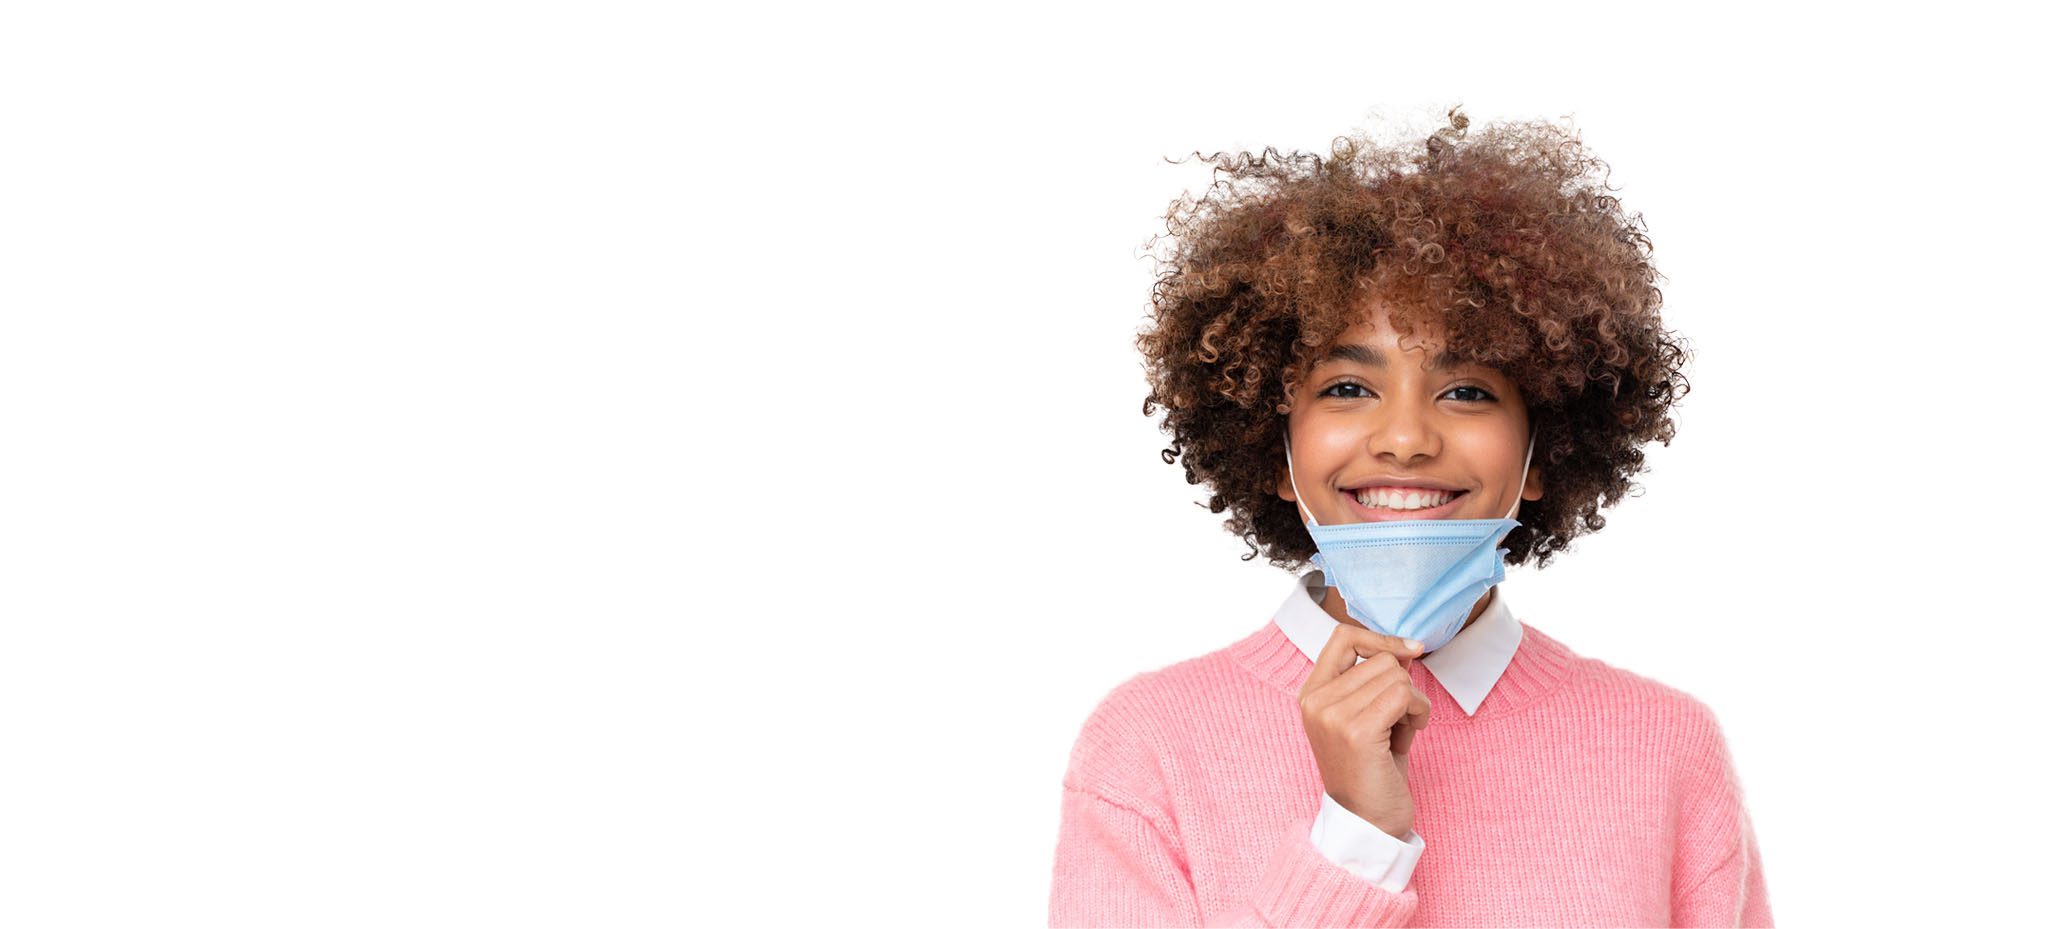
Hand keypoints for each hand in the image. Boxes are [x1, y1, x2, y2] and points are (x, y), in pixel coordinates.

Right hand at [1297, 625, 1432, 837]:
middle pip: (1381, 658)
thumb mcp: (1369, 716)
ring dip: (1414, 702)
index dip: (1380, 637)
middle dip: (1404, 685)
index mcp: (1312, 694)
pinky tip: (1411, 735)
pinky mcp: (1357, 731)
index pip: (1343, 636)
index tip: (1410, 651)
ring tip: (1402, 731)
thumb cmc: (1372, 770)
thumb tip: (1404, 649)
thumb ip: (1379, 681)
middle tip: (1400, 720)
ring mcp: (1332, 715)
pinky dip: (1419, 712)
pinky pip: (1404, 696)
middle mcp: (1316, 701)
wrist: (1367, 823)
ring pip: (1396, 675)